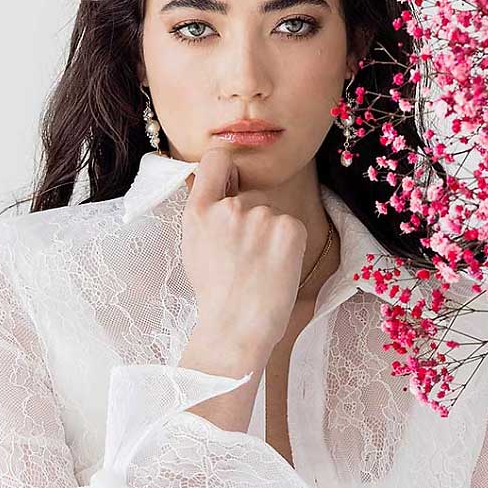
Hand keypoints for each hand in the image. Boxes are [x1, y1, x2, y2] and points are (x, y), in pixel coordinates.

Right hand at [181, 146, 307, 358]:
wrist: (237, 329)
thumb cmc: (216, 294)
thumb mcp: (195, 246)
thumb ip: (206, 213)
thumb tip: (221, 187)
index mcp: (199, 211)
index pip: (216, 158)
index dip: (227, 167)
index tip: (232, 181)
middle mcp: (229, 207)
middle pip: (250, 195)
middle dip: (251, 218)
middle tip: (245, 256)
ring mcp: (260, 215)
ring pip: (271, 214)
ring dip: (270, 235)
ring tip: (259, 267)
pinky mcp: (289, 227)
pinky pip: (292, 226)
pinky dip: (288, 245)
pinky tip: (275, 268)